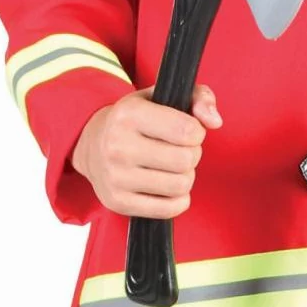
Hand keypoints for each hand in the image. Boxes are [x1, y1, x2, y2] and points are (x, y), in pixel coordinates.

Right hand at [71, 84, 221, 218]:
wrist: (91, 145)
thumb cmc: (137, 120)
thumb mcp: (163, 97)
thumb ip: (199, 99)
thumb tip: (215, 121)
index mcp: (128, 114)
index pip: (188, 131)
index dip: (196, 133)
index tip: (186, 131)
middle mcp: (118, 146)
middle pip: (186, 161)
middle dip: (191, 155)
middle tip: (179, 151)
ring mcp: (115, 177)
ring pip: (180, 185)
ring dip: (185, 177)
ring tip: (172, 168)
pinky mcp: (117, 202)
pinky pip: (169, 209)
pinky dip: (178, 200)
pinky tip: (168, 187)